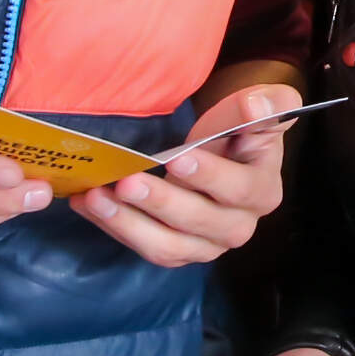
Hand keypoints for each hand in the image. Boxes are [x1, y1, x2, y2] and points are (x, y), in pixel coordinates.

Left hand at [74, 81, 299, 266]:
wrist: (221, 148)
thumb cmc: (239, 126)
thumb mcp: (259, 107)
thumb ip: (268, 104)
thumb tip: (256, 107)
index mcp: (262, 191)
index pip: (238, 189)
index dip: (209, 176)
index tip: (176, 159)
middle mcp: (239, 226)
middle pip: (200, 223)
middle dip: (160, 202)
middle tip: (126, 181)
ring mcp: (207, 245)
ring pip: (169, 247)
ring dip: (129, 223)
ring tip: (97, 197)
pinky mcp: (178, 251)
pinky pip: (145, 247)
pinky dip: (114, 227)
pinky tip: (87, 203)